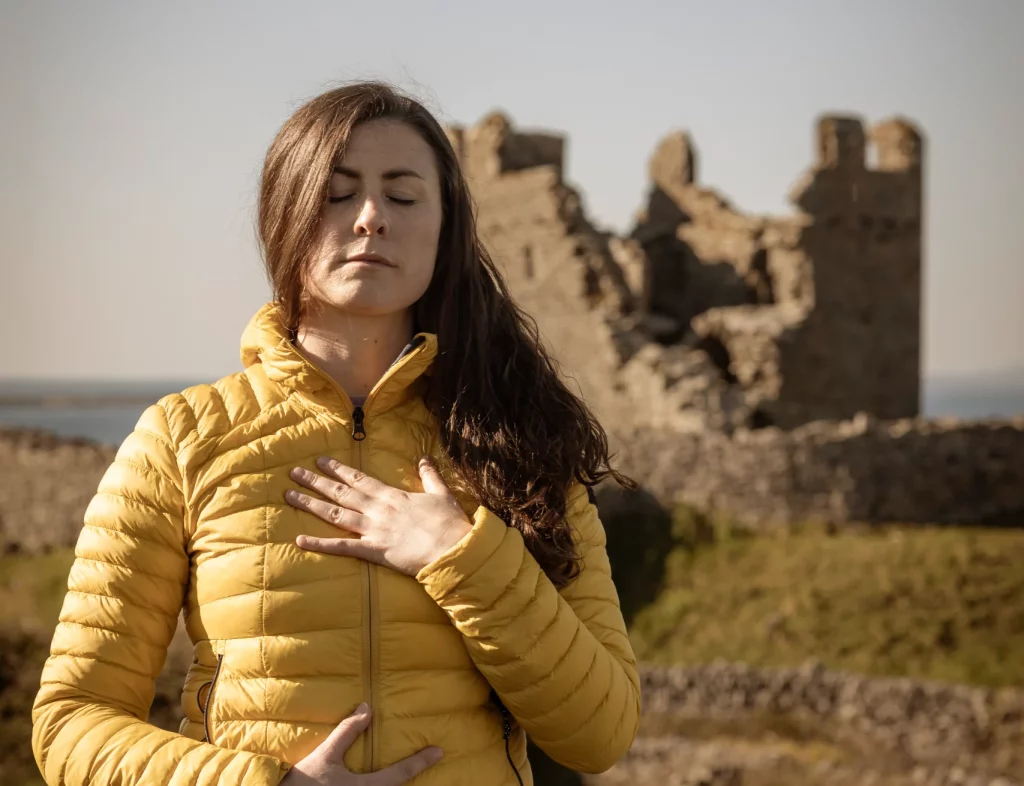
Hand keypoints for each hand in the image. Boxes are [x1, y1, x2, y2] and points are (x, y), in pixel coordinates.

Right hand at [280, 703, 441, 784]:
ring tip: (401, 774)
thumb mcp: (325, 755)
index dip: (421, 761)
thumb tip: (367, 707)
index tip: (439, 751)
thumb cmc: (304, 783)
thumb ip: (347, 732)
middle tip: (425, 761)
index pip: (400, 773)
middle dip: (410, 778)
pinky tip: (375, 782)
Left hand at [285, 455, 472, 575]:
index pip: (359, 479)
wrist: (452, 549)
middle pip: (340, 493)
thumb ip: (429, 475)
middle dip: (316, 482)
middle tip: (294, 473)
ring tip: (290, 496)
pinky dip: (320, 545)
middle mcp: (378, 509)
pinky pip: (342, 547)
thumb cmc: (449, 523)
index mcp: (392, 495)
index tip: (320, 461)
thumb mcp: (441, 493)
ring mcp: (373, 530)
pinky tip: (300, 541)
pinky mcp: (374, 552)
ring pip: (335, 514)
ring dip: (311, 504)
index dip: (338, 469)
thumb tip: (424, 458)